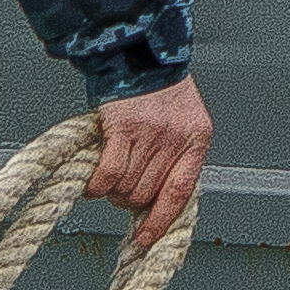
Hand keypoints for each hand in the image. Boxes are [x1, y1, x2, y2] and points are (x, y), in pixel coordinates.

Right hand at [90, 77, 212, 228]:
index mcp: (196, 138)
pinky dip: (97, 185)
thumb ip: (175, 153)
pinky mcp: (123, 126)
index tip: (146, 239)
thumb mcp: (182, 120)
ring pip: (127, 187)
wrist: (142, 49)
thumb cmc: (161, 86)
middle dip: (129, 201)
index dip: (161, 221)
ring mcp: (150, 133)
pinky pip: (109, 173)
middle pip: (146, 194)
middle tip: (119, 191)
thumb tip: (156, 197)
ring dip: (112, 193)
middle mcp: (175, 138)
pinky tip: (93, 184)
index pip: (180, 192)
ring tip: (108, 181)